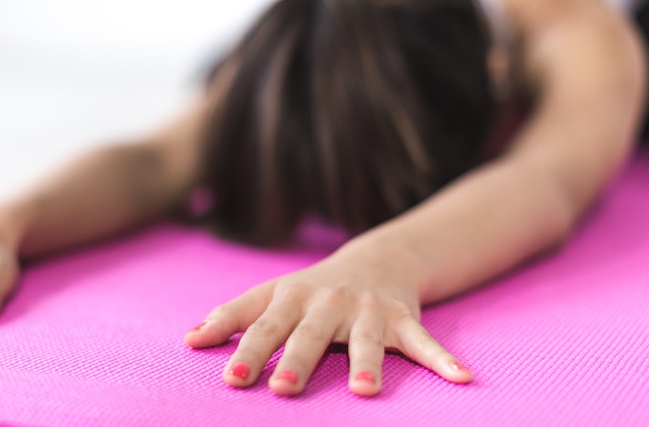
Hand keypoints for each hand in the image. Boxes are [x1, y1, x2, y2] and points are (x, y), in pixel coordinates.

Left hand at [184, 238, 471, 395]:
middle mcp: (328, 303)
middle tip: (282, 388)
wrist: (375, 258)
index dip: (247, 351)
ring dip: (367, 364)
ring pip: (367, 340)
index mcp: (292, 298)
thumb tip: (187, 340)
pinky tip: (461, 378)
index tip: (231, 378)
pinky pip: (424, 341)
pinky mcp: (403, 318)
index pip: (265, 326)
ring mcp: (367, 311)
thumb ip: (232, 316)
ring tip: (365, 391)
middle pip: (310, 335)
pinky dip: (443, 359)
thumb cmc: (311, 289)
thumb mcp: (270, 295)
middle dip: (296, 360)